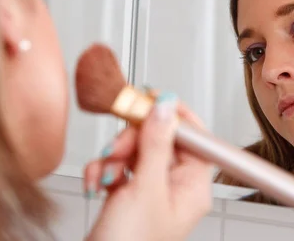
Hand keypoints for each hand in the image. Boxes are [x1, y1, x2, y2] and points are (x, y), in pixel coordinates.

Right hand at [84, 93, 213, 240]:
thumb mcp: (144, 188)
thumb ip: (156, 143)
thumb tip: (167, 107)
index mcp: (193, 187)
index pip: (195, 138)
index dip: (175, 116)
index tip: (154, 99)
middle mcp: (175, 188)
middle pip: (161, 140)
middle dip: (133, 141)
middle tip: (119, 148)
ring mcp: (151, 191)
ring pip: (136, 151)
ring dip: (114, 156)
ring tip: (106, 172)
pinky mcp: (129, 195)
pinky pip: (120, 166)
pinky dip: (105, 169)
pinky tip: (98, 182)